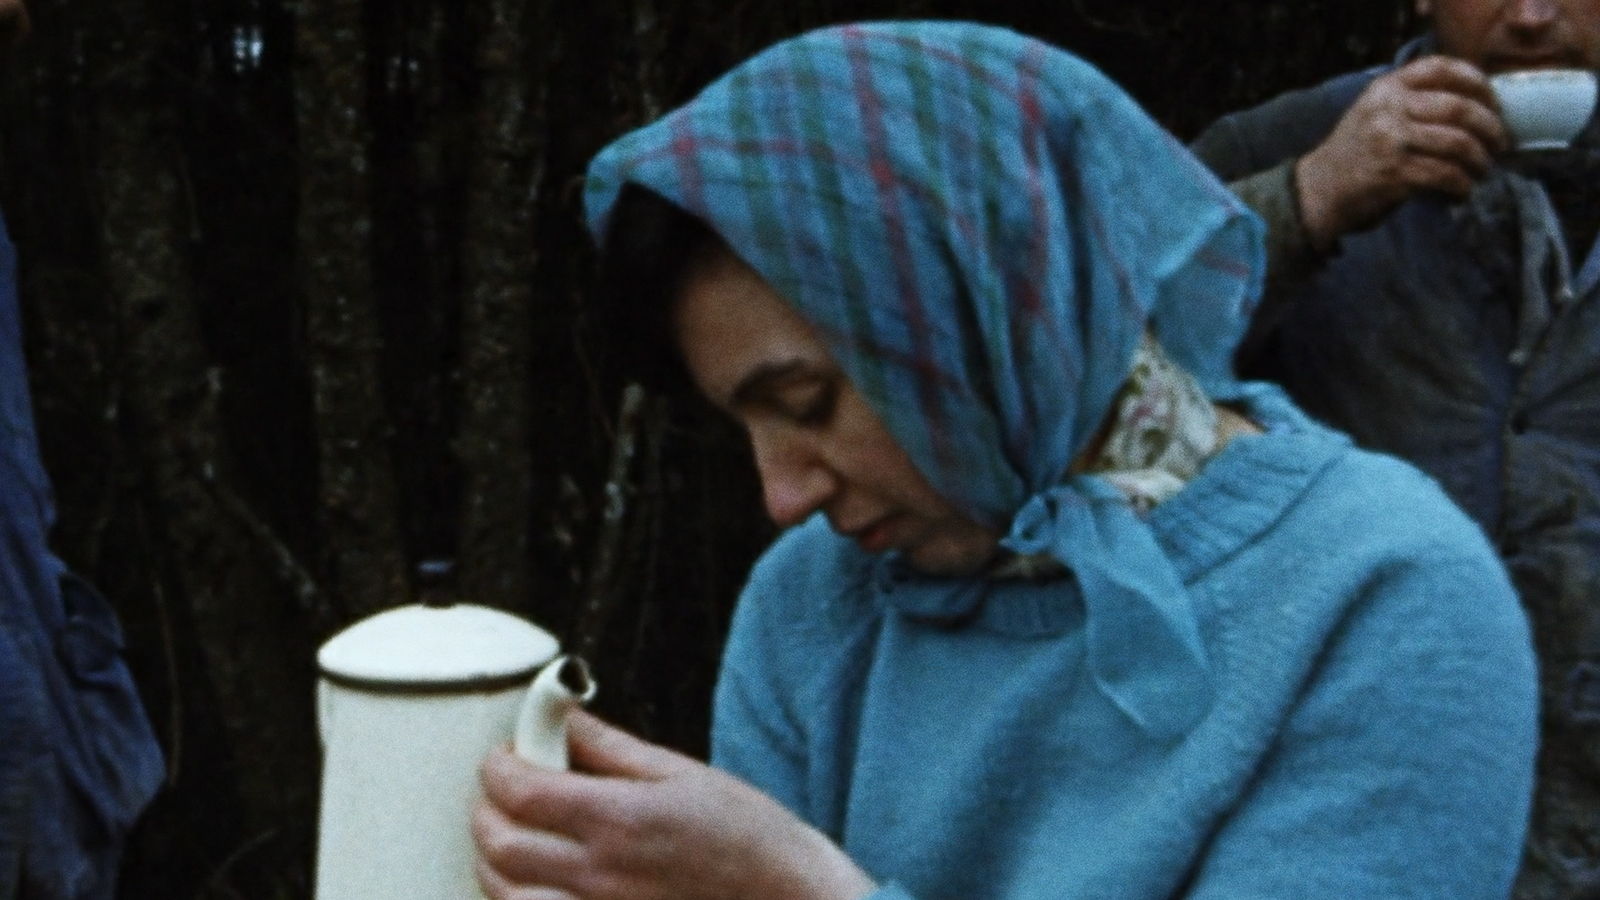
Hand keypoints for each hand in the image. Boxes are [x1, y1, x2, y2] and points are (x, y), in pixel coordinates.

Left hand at [473, 710, 877, 899]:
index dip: (497, 767)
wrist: (789, 899)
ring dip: (494, 862)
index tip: (504, 755)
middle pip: (499, 845)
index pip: (520, 791)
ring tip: (513, 838)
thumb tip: (564, 715)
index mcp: (617, 820)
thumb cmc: (746, 836)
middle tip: (499, 792)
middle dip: (484, 811)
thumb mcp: (681, 774)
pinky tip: (532, 883)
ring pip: (504, 894)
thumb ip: (611, 748)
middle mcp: (598, 875)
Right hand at [1295, 55, 1507, 249]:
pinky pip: (1446, 175)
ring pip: (1458, 143)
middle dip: (1490, 127)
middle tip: (1499, 142)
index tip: (1492, 101)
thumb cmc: (1355, 153)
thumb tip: (1475, 106)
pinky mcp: (1395, 174)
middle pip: (1459, 108)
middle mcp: (1389, 108)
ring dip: (1480, 160)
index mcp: (1386, 88)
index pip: (1441, 68)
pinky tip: (1463, 191)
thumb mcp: (1375, 112)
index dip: (1476, 81)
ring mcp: (1391, 141)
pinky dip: (1462, 186)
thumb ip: (1411, 100)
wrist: (1318, 190)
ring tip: (1482, 170)